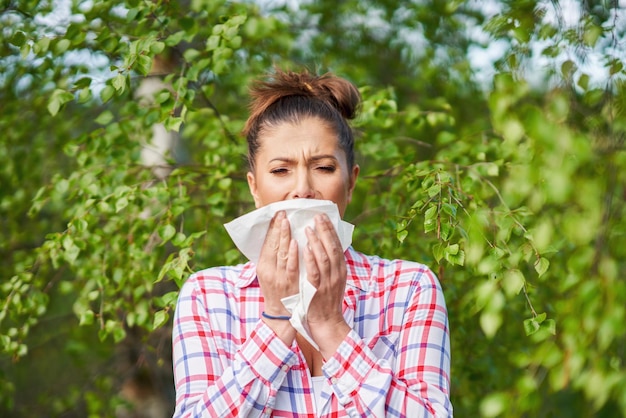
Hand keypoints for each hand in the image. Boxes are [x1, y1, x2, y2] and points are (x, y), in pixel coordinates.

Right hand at [256, 210, 298, 316]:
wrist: (282, 315)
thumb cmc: (278, 291)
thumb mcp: (270, 274)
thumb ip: (273, 257)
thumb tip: (279, 237)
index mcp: (262, 267)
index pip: (266, 243)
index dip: (271, 229)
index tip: (276, 215)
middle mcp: (268, 271)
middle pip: (273, 245)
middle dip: (277, 228)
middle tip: (282, 213)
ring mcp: (279, 277)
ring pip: (282, 253)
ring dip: (284, 236)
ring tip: (287, 221)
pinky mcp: (290, 284)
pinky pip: (292, 267)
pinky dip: (293, 254)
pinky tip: (296, 242)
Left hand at [304, 214, 349, 354]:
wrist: (327, 324)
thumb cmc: (326, 301)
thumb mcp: (333, 280)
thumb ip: (329, 264)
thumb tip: (323, 246)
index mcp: (341, 270)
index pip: (337, 245)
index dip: (330, 230)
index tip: (323, 217)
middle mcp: (337, 274)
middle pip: (333, 248)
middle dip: (325, 230)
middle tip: (316, 216)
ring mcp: (328, 282)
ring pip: (324, 257)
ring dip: (316, 242)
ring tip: (307, 228)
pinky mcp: (318, 290)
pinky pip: (315, 272)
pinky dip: (310, 259)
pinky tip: (305, 248)